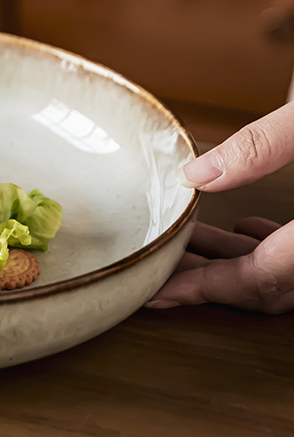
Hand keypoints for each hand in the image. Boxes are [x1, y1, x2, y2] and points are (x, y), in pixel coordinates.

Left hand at [147, 102, 293, 313]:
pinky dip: (266, 248)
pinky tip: (244, 227)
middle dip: (208, 278)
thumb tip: (197, 172)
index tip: (156, 291)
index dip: (202, 288)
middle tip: (159, 268)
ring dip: (234, 259)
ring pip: (282, 269)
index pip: (260, 279)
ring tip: (185, 241)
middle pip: (268, 284)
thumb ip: (262, 146)